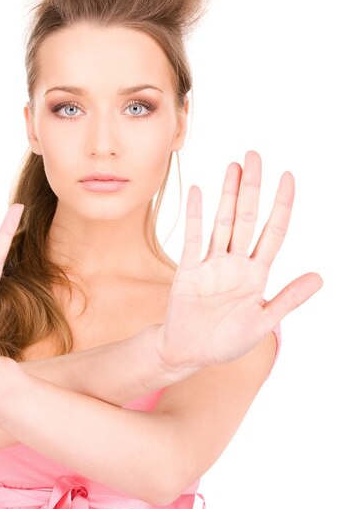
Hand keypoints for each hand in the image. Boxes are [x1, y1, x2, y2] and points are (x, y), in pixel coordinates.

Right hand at [156, 150, 322, 370]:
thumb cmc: (227, 341)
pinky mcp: (188, 270)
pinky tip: (198, 193)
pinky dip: (195, 216)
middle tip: (254, 157)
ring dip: (227, 195)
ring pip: (222, 222)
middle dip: (252, 188)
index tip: (288, 177)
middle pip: (246, 218)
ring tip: (233, 167)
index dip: (281, 205)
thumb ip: (288, 298)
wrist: (190, 352)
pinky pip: (192, 239)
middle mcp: (235, 263)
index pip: (273, 232)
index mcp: (257, 275)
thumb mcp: (263, 322)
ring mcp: (211, 264)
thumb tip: (320, 277)